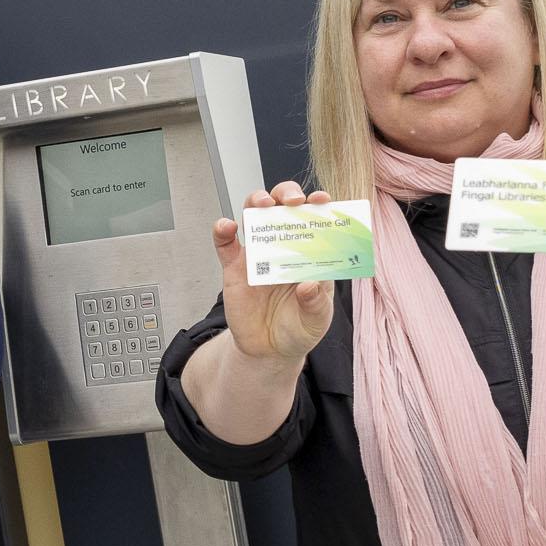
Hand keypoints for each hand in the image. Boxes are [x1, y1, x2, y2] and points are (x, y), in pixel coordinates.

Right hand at [210, 182, 336, 363]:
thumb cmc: (297, 329)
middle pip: (283, 207)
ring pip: (254, 215)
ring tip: (262, 205)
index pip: (316, 220)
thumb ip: (316, 302)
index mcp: (310, 253)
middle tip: (292, 201)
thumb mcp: (315, 320)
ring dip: (257, 202)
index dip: (319, 206)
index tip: (322, 201)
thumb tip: (309, 284)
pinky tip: (226, 226)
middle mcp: (285, 246)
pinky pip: (225, 243)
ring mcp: (259, 253)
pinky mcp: (235, 267)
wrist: (268, 351)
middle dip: (287, 194)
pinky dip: (223, 230)